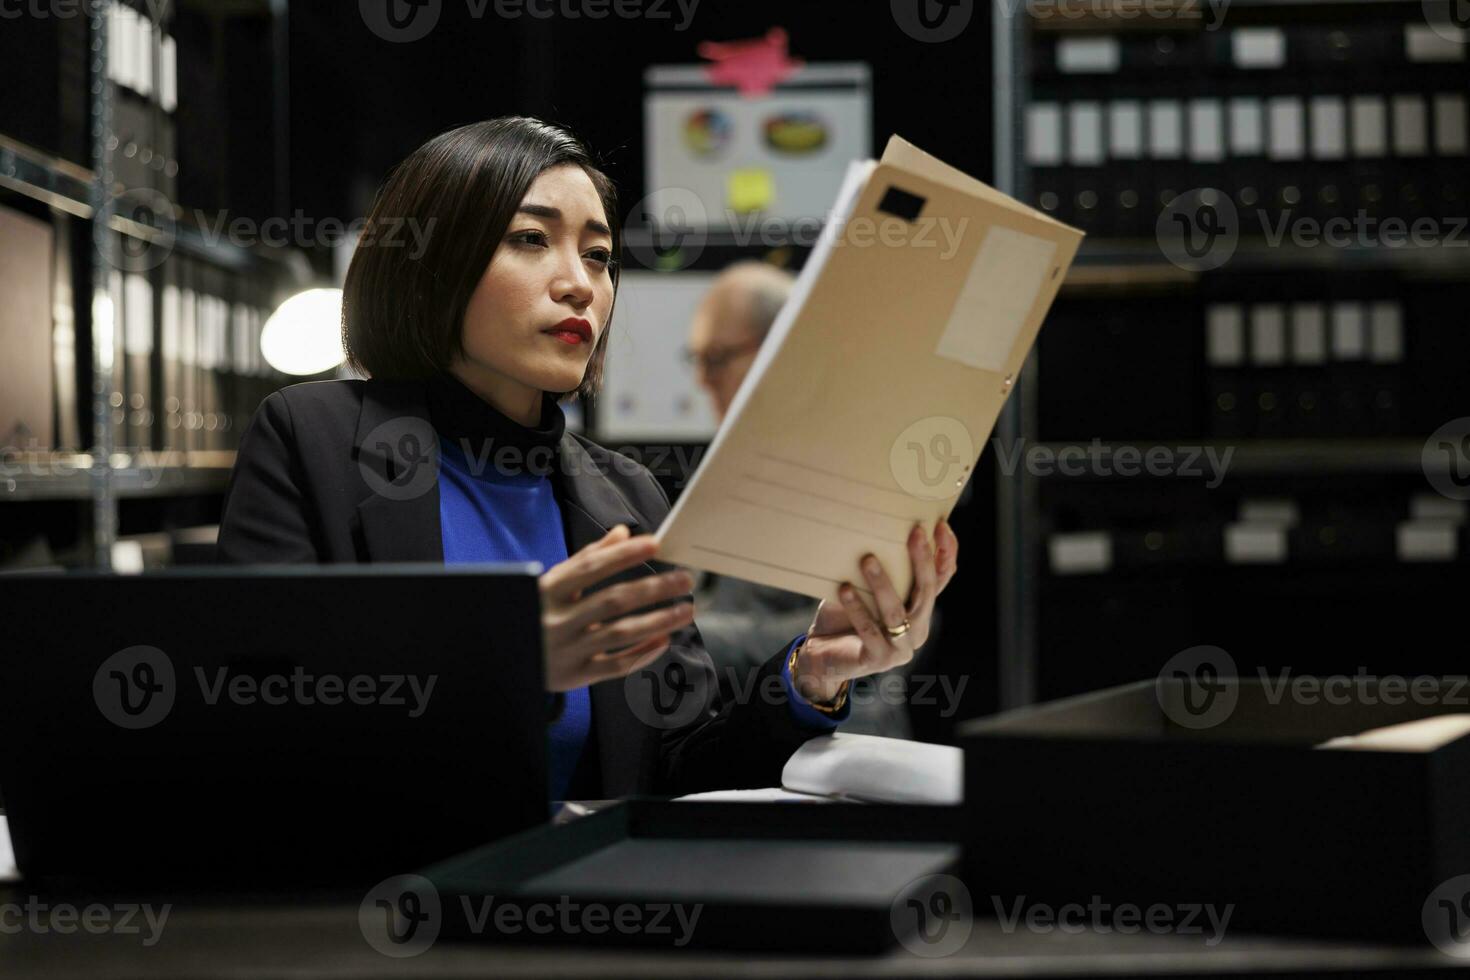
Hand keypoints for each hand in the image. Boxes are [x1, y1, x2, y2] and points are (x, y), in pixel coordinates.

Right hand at [538, 524, 694, 691]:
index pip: (592, 567)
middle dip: (653, 588)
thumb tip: (622, 533)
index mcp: (549, 590)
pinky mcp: (576, 676)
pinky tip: (665, 639)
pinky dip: (643, 652)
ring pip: (620, 634)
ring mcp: (567, 650)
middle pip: (613, 601)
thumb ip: (587, 558)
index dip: (624, 555)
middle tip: (684, 579)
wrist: (500, 659)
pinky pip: (616, 665)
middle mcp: (557, 620)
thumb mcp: (552, 583)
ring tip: (685, 610)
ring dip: (658, 620)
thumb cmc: (534, 613)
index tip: (656, 543)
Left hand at [793, 517, 959, 703]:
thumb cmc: (844, 616)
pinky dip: (856, 608)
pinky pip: (869, 631)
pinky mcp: (879, 659)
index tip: (939, 525)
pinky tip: (845, 589)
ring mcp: (901, 648)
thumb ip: (879, 569)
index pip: (941, 579)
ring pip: (896, 612)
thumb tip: (871, 526)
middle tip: (914, 533)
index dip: (945, 553)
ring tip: (867, 559)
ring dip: (882, 583)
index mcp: (920, 610)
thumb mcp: (865, 588)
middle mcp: (917, 629)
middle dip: (922, 560)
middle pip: (926, 592)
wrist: (822, 657)